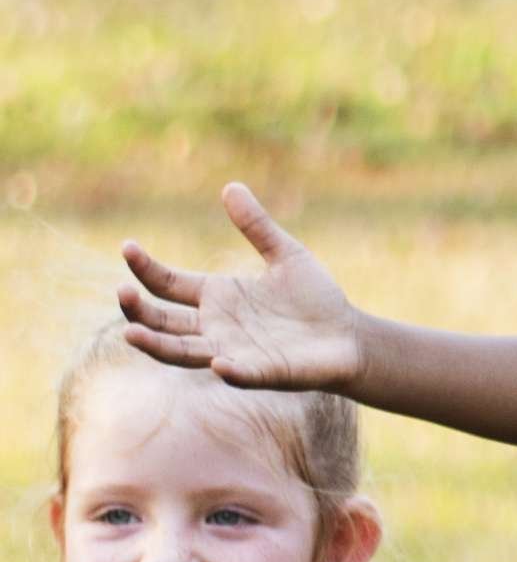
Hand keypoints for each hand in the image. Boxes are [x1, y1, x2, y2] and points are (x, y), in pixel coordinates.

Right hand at [115, 184, 369, 389]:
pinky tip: (218, 363)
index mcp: (215, 296)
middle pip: (162, 320)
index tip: (128, 246)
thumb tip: (231, 186)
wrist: (350, 336)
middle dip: (138, 310)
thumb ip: (257, 226)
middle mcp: (214, 326)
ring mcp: (234, 352)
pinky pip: (240, 375)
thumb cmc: (315, 297)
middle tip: (121, 291)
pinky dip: (228, 370)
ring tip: (132, 334)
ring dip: (157, 345)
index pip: (166, 283)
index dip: (145, 268)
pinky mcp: (263, 373)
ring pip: (182, 352)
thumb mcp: (286, 254)